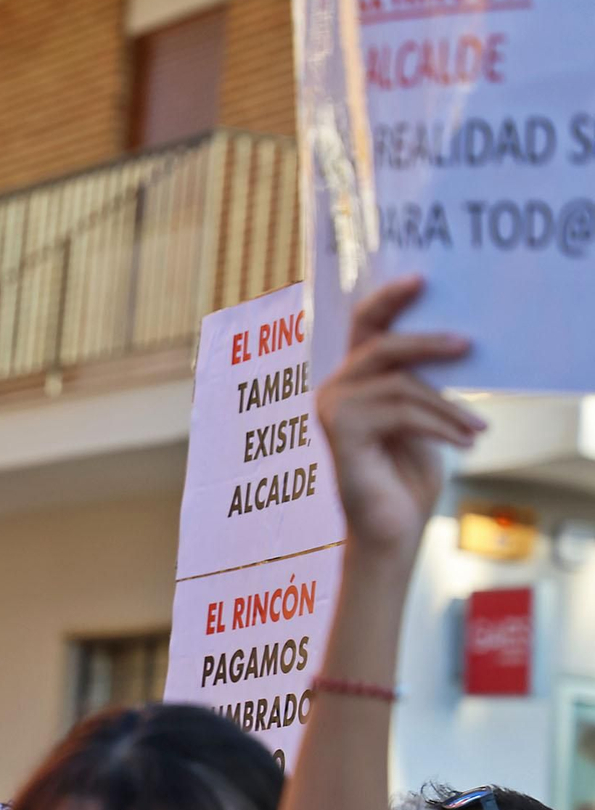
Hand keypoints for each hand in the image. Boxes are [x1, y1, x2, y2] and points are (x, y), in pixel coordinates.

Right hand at [317, 275, 483, 556]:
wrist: (391, 531)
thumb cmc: (405, 478)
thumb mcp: (418, 419)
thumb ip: (417, 384)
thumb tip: (451, 344)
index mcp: (351, 380)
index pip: (364, 327)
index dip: (388, 299)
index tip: (421, 279)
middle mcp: (333, 389)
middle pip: (380, 344)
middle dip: (427, 341)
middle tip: (468, 345)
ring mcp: (332, 409)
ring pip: (399, 382)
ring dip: (447, 406)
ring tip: (477, 428)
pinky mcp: (341, 431)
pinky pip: (399, 411)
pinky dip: (439, 425)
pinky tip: (463, 443)